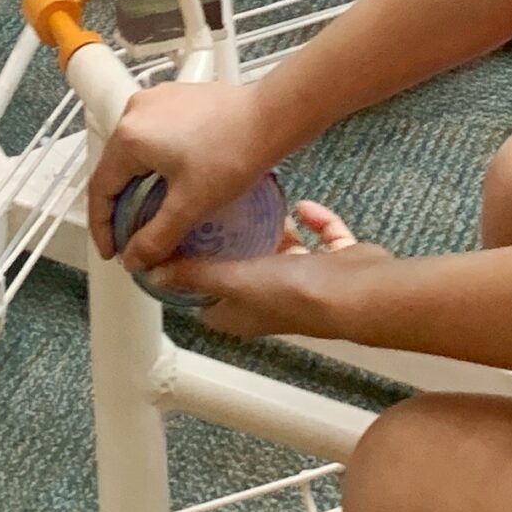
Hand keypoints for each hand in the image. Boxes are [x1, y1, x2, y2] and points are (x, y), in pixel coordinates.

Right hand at [88, 78, 277, 265]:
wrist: (271, 118)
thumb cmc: (234, 152)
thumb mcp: (190, 206)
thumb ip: (156, 238)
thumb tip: (134, 258)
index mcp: (130, 135)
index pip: (99, 188)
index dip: (101, 226)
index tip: (112, 250)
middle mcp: (137, 110)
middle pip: (114, 167)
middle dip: (120, 206)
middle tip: (130, 237)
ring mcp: (157, 99)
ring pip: (134, 150)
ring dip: (137, 183)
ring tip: (151, 213)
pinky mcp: (176, 97)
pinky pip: (153, 134)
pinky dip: (154, 162)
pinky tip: (173, 181)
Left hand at [159, 201, 390, 339]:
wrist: (358, 291)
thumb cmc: (295, 293)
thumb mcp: (235, 279)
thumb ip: (196, 273)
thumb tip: (153, 271)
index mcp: (241, 313)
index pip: (205, 297)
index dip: (189, 274)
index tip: (178, 239)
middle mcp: (270, 301)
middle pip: (242, 270)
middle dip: (231, 242)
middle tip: (218, 206)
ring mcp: (304, 283)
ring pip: (281, 252)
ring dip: (272, 229)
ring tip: (258, 198)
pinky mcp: (333, 264)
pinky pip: (319, 237)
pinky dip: (312, 222)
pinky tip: (303, 205)